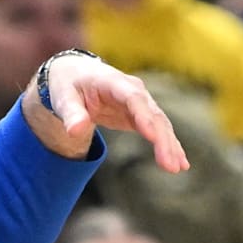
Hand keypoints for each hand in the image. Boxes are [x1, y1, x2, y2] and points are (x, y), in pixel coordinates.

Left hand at [23, 55, 189, 173]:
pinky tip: (180, 163)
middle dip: (162, 138)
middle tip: (170, 164)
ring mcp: (139, 101)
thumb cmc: (67, 85)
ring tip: (176, 167)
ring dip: (169, 144)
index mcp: (110, 81)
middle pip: (151, 113)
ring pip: (159, 123)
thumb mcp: (63, 97)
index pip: (131, 97)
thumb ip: (71, 113)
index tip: (152, 135)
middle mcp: (131, 89)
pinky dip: (168, 145)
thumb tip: (75, 131)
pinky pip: (157, 129)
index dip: (143, 115)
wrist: (74, 74)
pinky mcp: (140, 114)